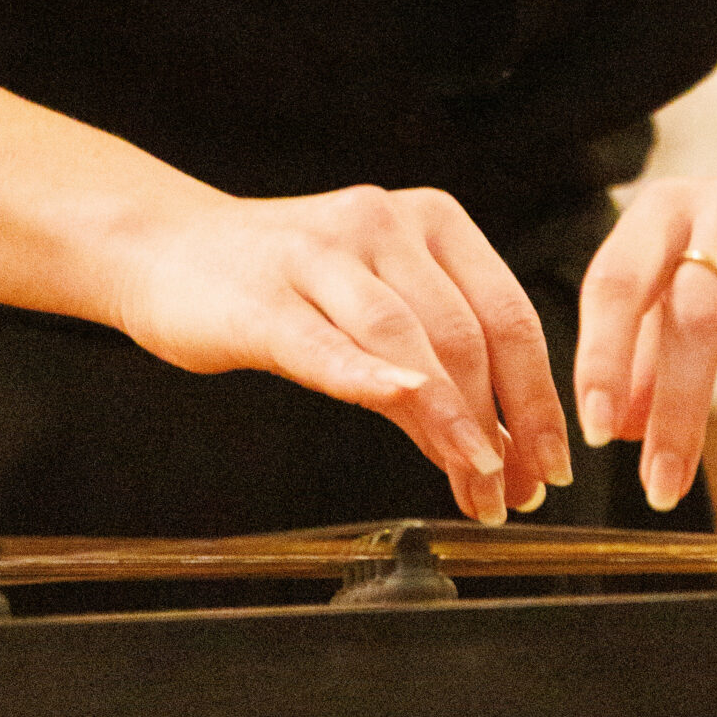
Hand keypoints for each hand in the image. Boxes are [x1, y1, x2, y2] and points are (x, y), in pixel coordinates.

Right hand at [114, 185, 572, 523]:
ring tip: (474, 483)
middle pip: (467, 335)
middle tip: (510, 493)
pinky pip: (326, 343)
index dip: (538, 399)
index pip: (509, 316)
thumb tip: (502, 448)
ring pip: (408, 341)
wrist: (164, 251)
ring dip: (451, 423)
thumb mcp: (375, 313)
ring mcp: (322, 255)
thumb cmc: (280, 290)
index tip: (552, 465)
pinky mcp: (264, 298)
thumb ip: (438, 367)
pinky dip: (370, 376)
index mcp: (433, 223)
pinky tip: (403, 405)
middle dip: (500, 426)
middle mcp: (384, 225)